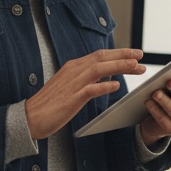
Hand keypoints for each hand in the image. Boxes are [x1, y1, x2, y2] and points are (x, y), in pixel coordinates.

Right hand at [24, 48, 145, 139]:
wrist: (29, 117)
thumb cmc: (50, 104)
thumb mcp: (69, 87)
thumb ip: (87, 81)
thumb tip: (106, 79)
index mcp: (73, 67)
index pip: (100, 55)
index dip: (118, 53)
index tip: (134, 54)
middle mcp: (74, 71)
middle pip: (102, 57)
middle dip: (123, 55)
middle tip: (141, 55)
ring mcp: (72, 84)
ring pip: (99, 69)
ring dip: (119, 66)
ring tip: (136, 67)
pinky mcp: (71, 98)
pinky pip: (91, 89)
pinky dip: (104, 86)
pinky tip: (116, 86)